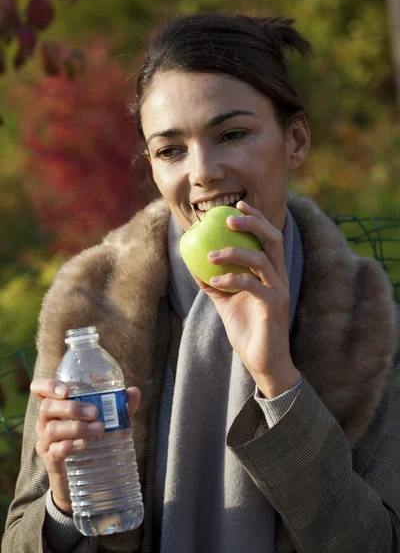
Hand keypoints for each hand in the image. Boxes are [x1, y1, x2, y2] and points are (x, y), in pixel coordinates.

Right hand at [31, 378, 140, 515]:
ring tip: (98, 429)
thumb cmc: (92, 439)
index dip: (47, 385)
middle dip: (72, 407)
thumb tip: (133, 392)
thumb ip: (118, 406)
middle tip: (95, 412)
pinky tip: (83, 444)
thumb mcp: (106, 420)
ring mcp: (46, 442)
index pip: (39, 389)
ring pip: (51, 429)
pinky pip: (54, 451)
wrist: (85, 479)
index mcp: (56, 406)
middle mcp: (45, 422)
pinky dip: (69, 446)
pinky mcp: (51, 462)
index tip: (67, 390)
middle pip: (47, 407)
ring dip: (76, 427)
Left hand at [193, 200, 300, 398]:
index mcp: (272, 273)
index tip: (237, 204)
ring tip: (210, 255)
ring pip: (261, 259)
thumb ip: (215, 282)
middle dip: (252, 222)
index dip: (256, 217)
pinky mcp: (274, 306)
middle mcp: (279, 277)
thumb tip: (193, 263)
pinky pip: (252, 284)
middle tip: (227, 218)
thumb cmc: (247, 330)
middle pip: (273, 238)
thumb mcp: (226, 302)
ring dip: (234, 252)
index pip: (269, 236)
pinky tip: (213, 279)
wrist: (263, 363)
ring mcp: (279, 291)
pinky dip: (231, 278)